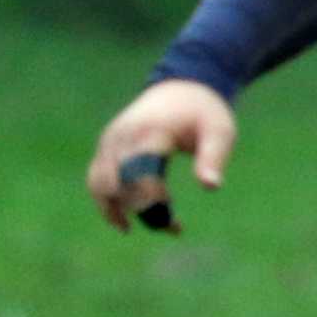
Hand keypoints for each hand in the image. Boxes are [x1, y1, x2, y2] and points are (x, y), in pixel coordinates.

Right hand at [86, 78, 236, 232]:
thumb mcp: (220, 132)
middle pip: (118, 184)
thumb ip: (214, 158)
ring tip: (158, 227)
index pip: (140, 173)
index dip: (152, 201)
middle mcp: (123, 137)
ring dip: (121, 212)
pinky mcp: (106, 148)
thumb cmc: (205, 112)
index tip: (174, 224)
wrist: (182, 87)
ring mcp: (110, 142)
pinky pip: (96, 180)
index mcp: (150, 132)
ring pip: (101, 185)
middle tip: (174, 228)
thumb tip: (211, 186)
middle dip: (142, 212)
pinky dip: (108, 203)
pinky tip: (126, 224)